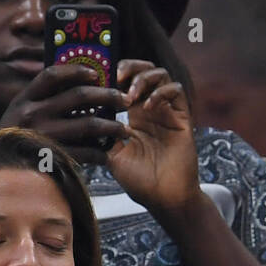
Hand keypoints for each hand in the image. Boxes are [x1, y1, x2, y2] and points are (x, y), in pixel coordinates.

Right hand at [0, 64, 128, 163]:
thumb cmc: (16, 139)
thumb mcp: (20, 114)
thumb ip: (42, 100)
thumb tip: (79, 85)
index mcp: (24, 99)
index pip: (52, 75)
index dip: (77, 70)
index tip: (96, 73)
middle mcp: (32, 114)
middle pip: (79, 96)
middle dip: (108, 96)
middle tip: (125, 100)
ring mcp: (44, 136)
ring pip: (90, 124)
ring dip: (112, 126)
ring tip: (124, 130)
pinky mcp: (53, 158)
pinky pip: (86, 152)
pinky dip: (101, 153)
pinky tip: (106, 153)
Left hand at [104, 60, 201, 214]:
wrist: (164, 198)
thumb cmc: (139, 180)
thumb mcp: (111, 154)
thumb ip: (102, 134)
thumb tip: (83, 115)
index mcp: (133, 116)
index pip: (125, 82)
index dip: (112, 74)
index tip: (98, 80)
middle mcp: (151, 109)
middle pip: (143, 70)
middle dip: (129, 67)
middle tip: (115, 77)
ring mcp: (168, 111)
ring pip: (160, 74)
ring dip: (143, 78)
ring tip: (130, 94)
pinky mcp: (182, 117)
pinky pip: (176, 90)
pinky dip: (161, 92)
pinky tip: (148, 107)